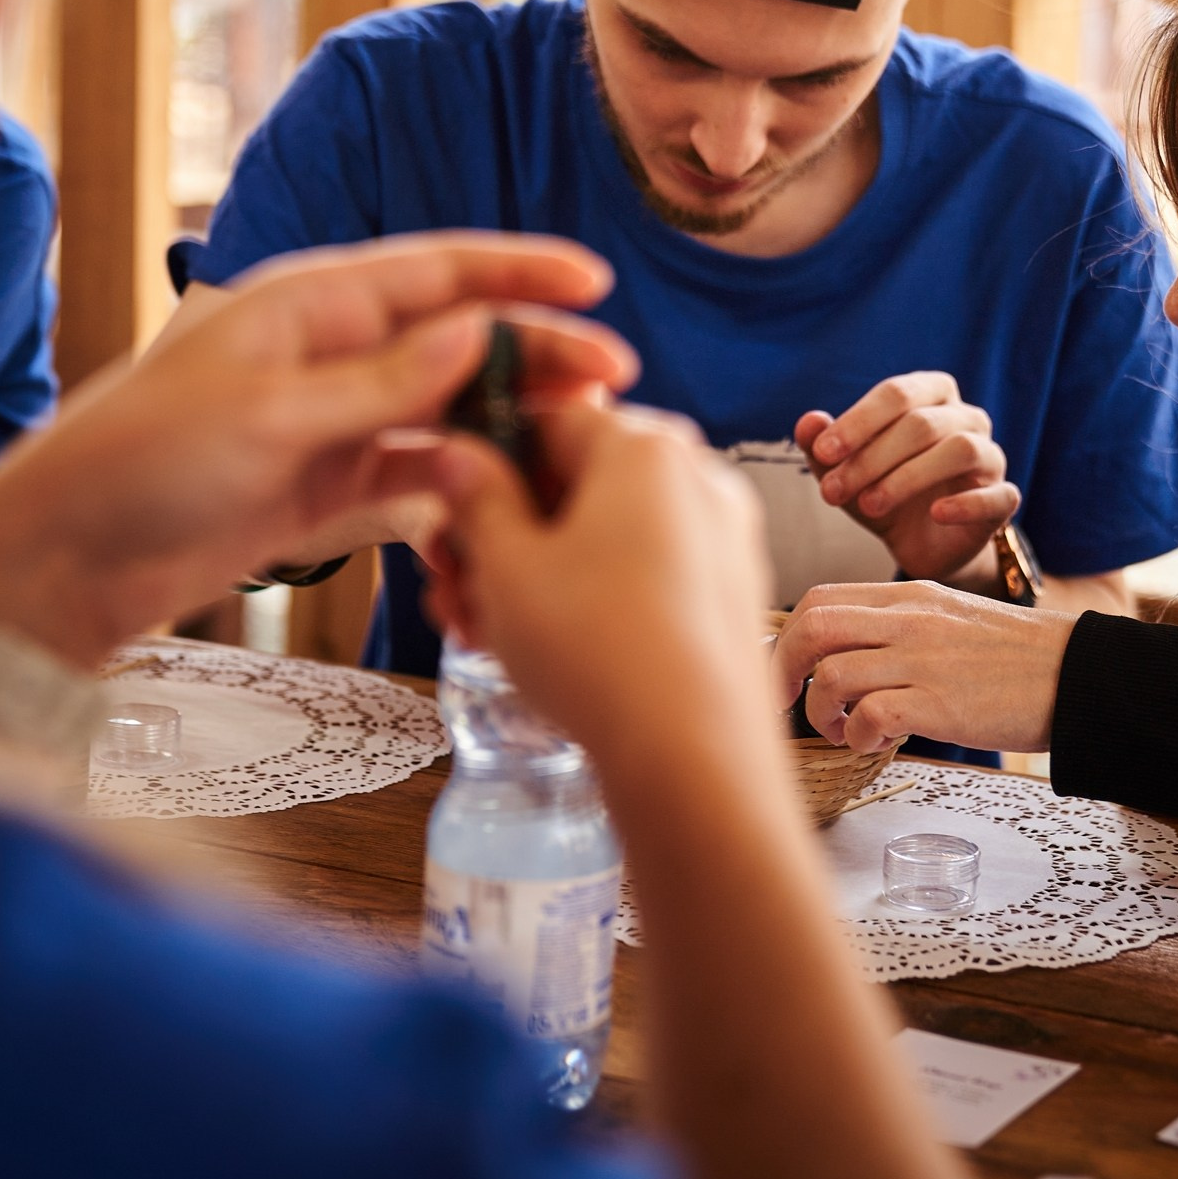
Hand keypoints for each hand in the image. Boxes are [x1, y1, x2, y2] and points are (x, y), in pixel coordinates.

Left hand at [0, 233, 635, 663]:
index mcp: (309, 304)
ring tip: (577, 439)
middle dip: (536, 353)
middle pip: (456, 341)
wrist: (66, 559)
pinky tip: (509, 496)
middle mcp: (329, 352)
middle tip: (614, 377)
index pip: (436, 272)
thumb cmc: (142, 462)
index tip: (594, 280)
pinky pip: (416, 474)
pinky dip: (463, 483)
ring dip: (510, 420)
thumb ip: (384, 379)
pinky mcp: (326, 486)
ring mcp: (331, 420)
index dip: (519, 272)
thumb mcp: (270, 414)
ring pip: (446, 408)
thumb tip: (482, 330)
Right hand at [428, 401, 779, 791]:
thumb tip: (458, 455)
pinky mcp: (732, 594)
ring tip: (480, 629)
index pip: (545, 421)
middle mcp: (698, 477)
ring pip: (606, 534)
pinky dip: (591, 596)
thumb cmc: (598, 651)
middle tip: (451, 584)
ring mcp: (724, 537)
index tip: (445, 512)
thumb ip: (477, 498)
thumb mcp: (507, 567)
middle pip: (576, 481)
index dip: (483, 465)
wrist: (695, 756)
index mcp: (644, 446)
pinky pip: (646, 573)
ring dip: (535, 572)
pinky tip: (540, 649)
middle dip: (503, 532)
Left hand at [774, 581, 1076, 754]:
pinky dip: (858, 736)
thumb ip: (897, 627)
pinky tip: (876, 742)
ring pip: (830, 675)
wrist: (1077, 674)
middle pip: (811, 628)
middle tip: (781, 707)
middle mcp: (909, 619)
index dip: (785, 638)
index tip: (781, 673)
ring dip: (820, 713)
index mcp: (908, 596)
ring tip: (843, 730)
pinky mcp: (939, 702)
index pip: (820, 600)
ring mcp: (922, 659)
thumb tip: (839, 658)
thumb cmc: (1013, 657)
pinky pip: (868, 716)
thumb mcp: (949, 619)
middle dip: (780, 672)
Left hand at [795, 372, 1018, 581]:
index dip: (858, 420)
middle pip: (923, 423)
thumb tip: (807, 422)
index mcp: (931, 396)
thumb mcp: (847, 473)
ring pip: (960, 449)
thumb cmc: (885, 493)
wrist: (922, 545)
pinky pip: (997, 494)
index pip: (898, 393)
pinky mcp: (1003, 499)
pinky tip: (936, 514)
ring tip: (870, 505)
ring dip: (907, 477)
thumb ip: (824, 448)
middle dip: (871, 457)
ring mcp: (991, 457)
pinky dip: (966, 503)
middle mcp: (967, 418)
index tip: (823, 452)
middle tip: (832, 491)